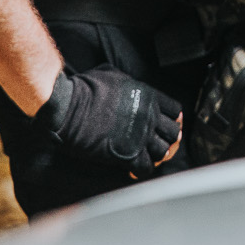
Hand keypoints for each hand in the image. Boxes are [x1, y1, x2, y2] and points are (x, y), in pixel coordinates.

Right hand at [33, 66, 183, 177]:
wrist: (70, 107)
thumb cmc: (86, 88)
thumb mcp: (112, 74)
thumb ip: (127, 82)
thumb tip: (127, 84)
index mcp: (149, 96)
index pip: (174, 110)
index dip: (170, 117)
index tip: (163, 123)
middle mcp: (150, 116)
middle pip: (172, 132)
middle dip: (166, 137)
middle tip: (157, 141)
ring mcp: (141, 136)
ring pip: (163, 151)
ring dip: (155, 154)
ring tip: (146, 155)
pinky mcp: (129, 155)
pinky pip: (146, 168)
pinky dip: (142, 170)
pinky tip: (134, 168)